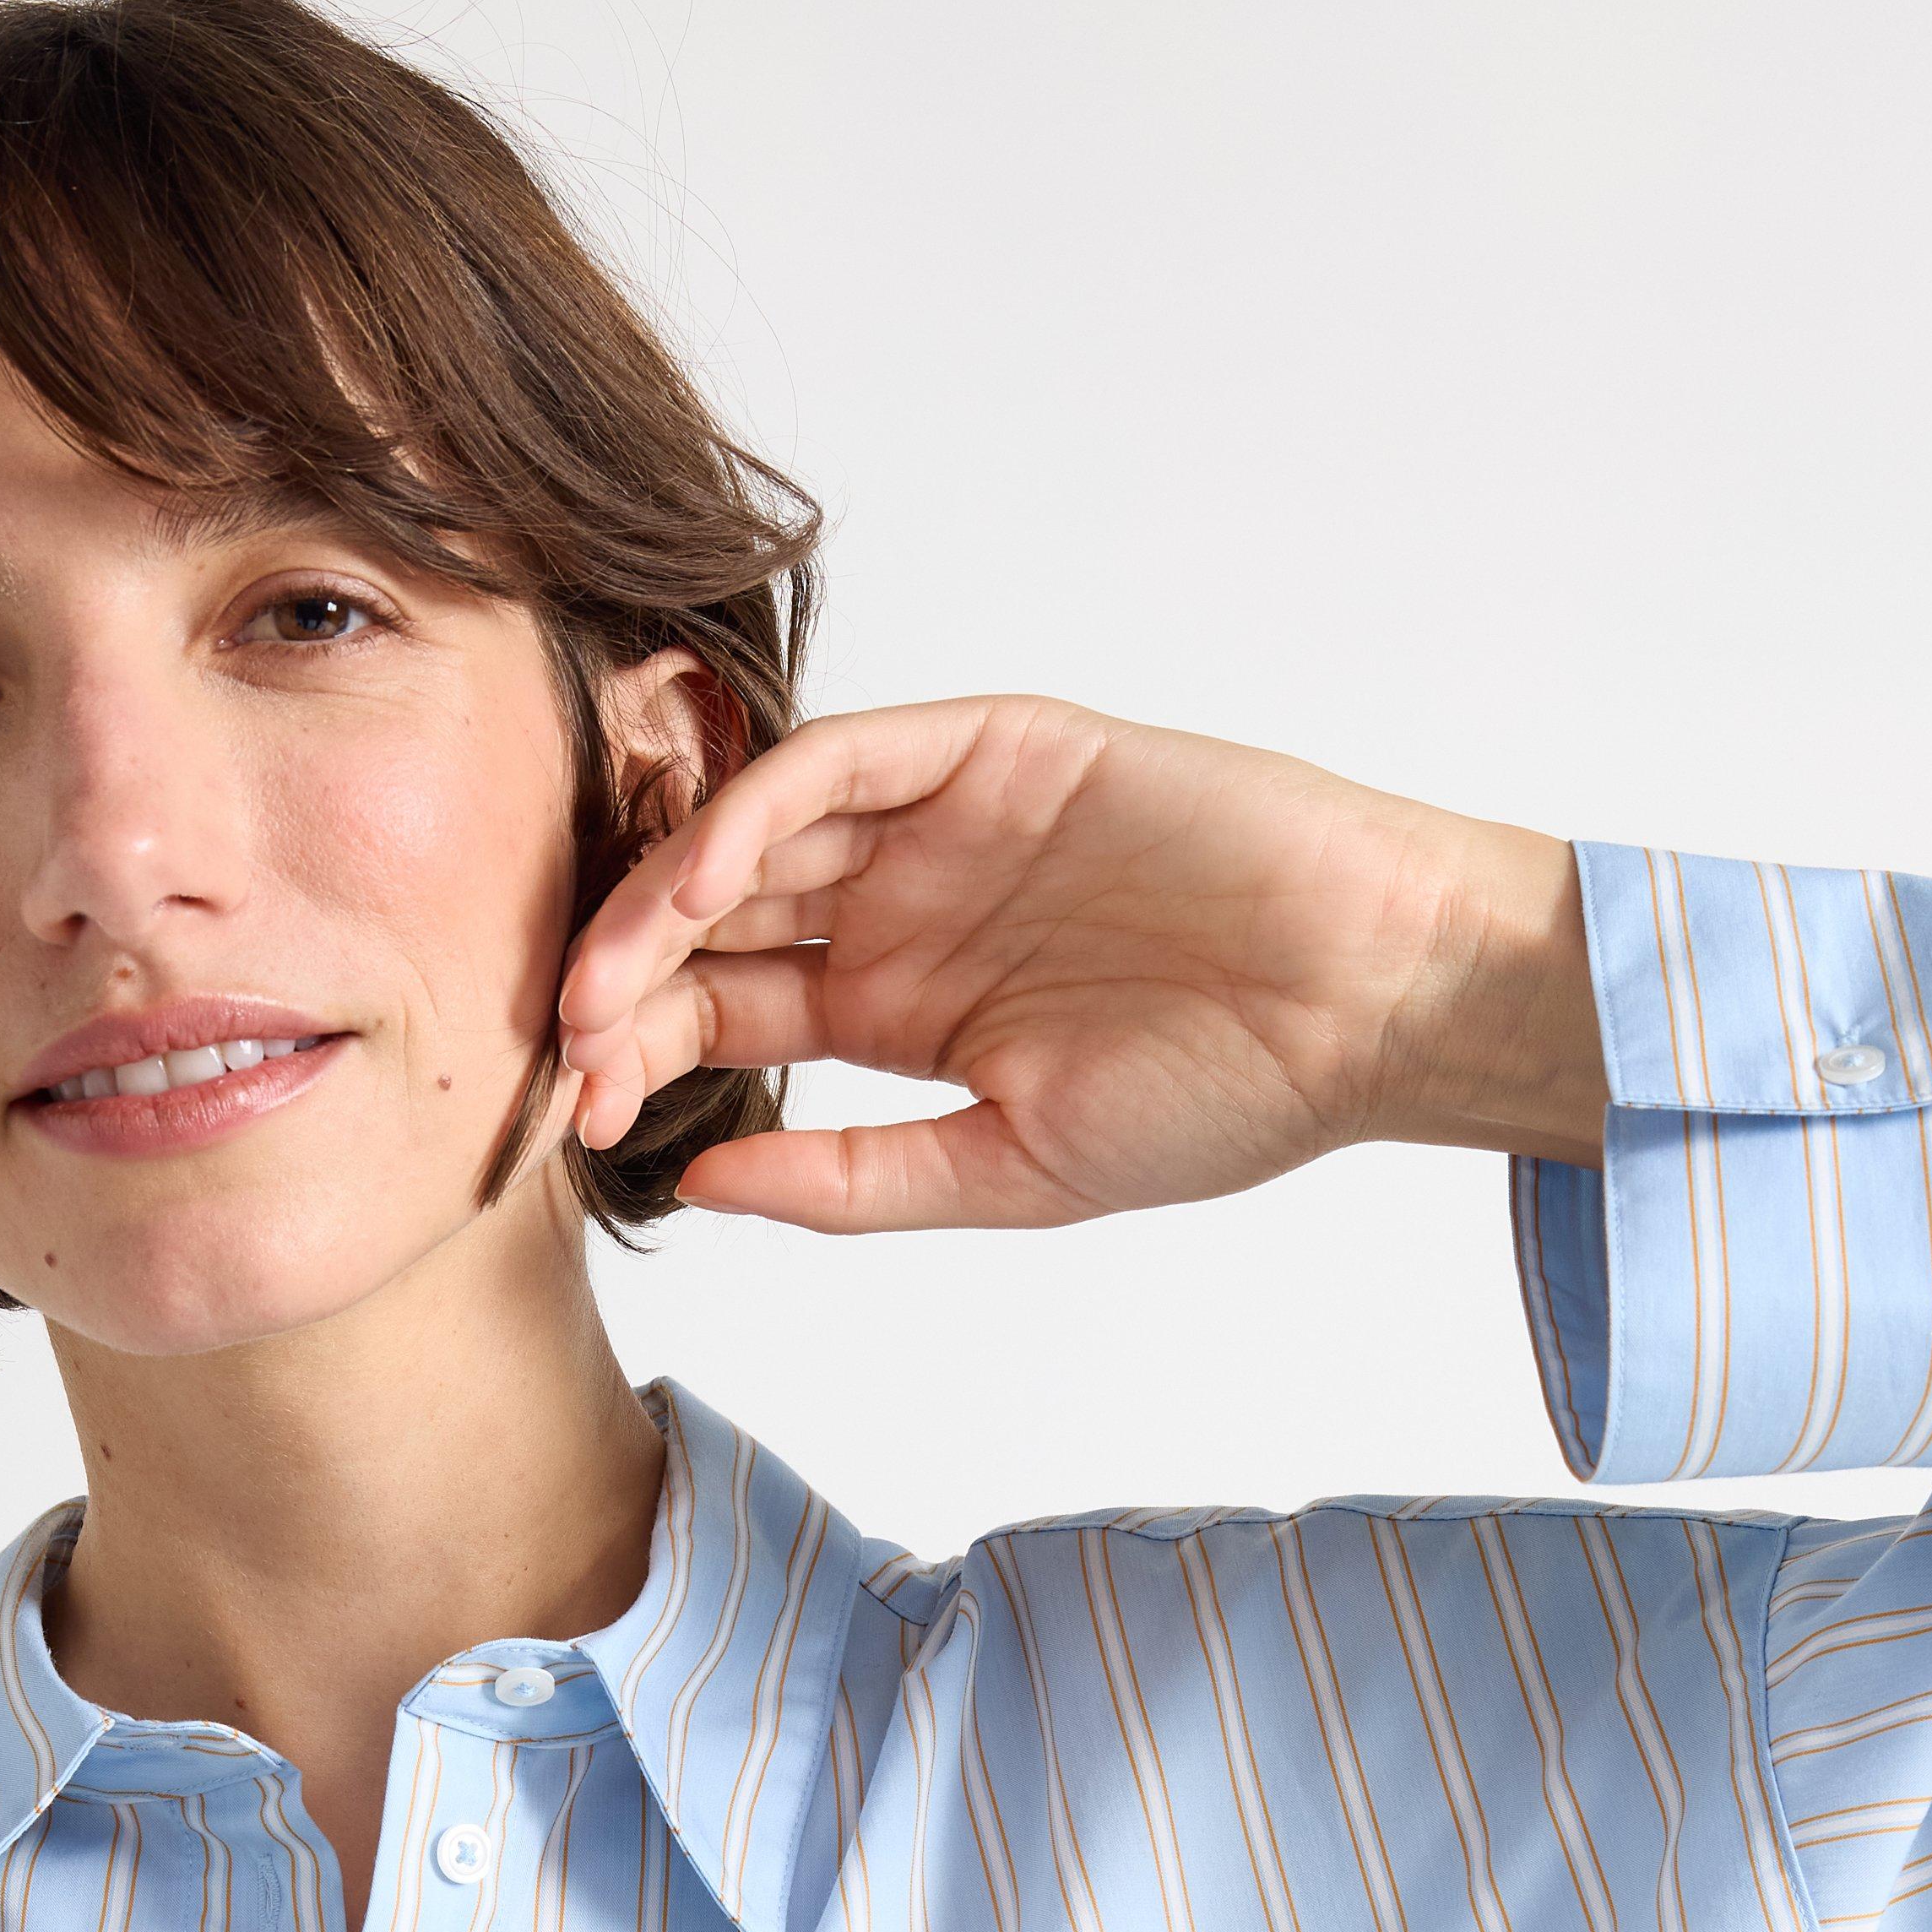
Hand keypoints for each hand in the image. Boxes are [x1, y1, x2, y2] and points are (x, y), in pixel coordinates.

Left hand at [551, 696, 1605, 1232]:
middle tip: (564, 1047)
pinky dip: (758, 808)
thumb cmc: (1225, 1097)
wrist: (1367, 1002)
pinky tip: (702, 879)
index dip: (642, 1056)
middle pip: (713, 921)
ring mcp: (939, 822)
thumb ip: (852, 1179)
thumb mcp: (1010, 1172)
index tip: (581, 1120)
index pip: (726, 1013)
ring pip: (752, 833)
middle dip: (625, 981)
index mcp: (899, 1008)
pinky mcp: (988, 748)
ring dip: (662, 898)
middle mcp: (899, 905)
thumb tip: (693, 1182)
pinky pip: (842, 762)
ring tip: (603, 982)